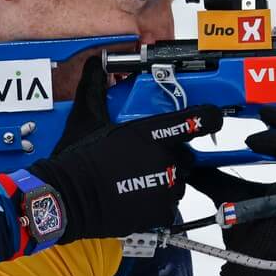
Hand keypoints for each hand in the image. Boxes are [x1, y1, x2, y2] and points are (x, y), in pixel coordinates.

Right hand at [28, 60, 222, 243]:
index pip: (200, 120)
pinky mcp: (162, 211)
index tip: (210, 118)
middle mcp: (165, 158)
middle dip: (170, 155)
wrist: (65, 198)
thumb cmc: (77, 159)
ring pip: (178, 181)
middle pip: (186, 154)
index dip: (208, 118)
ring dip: (164, 180)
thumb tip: (95, 63)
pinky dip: (157, 203)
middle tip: (144, 159)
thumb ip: (96, 87)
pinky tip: (135, 197)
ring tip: (135, 180)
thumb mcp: (86, 117)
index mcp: (152, 132)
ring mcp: (166, 187)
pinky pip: (169, 205)